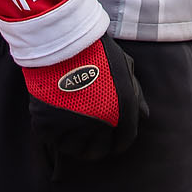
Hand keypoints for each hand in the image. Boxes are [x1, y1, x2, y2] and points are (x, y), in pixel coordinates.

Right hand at [22, 38, 143, 170]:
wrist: (62, 39)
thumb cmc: (97, 50)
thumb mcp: (125, 68)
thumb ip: (135, 95)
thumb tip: (143, 115)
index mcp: (121, 112)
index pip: (123, 142)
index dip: (118, 142)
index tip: (110, 140)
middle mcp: (100, 125)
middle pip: (98, 152)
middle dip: (96, 147)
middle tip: (87, 138)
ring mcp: (72, 126)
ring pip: (74, 149)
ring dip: (73, 142)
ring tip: (70, 129)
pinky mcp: (47, 125)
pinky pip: (52, 140)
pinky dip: (54, 134)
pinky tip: (56, 122)